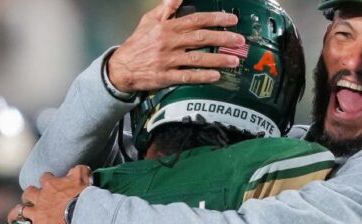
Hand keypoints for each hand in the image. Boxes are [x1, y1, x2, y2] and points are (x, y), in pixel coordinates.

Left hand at [13, 166, 91, 223]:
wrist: (82, 212)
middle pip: (28, 193)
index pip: (45, 178)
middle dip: (28, 196)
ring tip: (14, 218)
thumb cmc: (83, 195)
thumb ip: (79, 170)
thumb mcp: (83, 177)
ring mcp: (37, 214)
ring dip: (16, 214)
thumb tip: (81, 167)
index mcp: (51, 185)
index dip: (47, 180)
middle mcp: (41, 198)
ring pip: (20, 211)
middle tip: (31, 200)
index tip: (50, 182)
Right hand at [108, 0, 244, 91]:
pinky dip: (202, 76)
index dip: (215, 19)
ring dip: (217, 59)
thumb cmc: (138, 44)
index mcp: (167, 28)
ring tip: (234, 61)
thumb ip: (166, 8)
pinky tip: (215, 76)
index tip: (232, 20)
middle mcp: (169, 43)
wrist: (121, 68)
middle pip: (200, 38)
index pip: (195, 20)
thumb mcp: (149, 21)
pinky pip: (187, 76)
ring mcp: (168, 60)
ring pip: (197, 58)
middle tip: (240, 41)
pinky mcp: (166, 77)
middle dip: (222, 39)